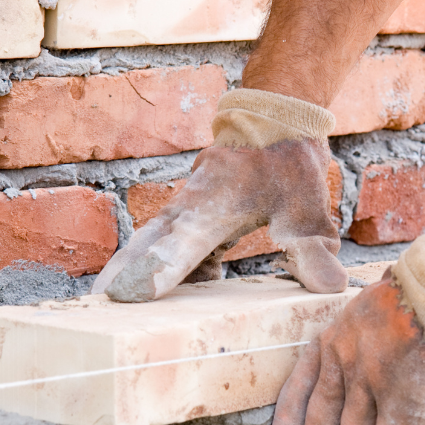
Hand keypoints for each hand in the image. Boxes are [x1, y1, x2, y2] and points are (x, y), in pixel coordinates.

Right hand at [91, 138, 346, 300]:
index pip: (181, 244)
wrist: (273, 118)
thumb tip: (330, 289)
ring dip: (131, 269)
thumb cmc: (287, 163)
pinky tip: (173, 296)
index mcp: (215, 204)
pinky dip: (161, 265)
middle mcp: (190, 206)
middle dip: (122, 273)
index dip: (157, 271)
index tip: (130, 294)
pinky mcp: (190, 213)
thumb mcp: (308, 208)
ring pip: (152, 242)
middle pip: (148, 244)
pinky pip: (169, 242)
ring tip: (111, 306)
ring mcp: (186, 208)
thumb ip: (313, 250)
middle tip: (95, 307)